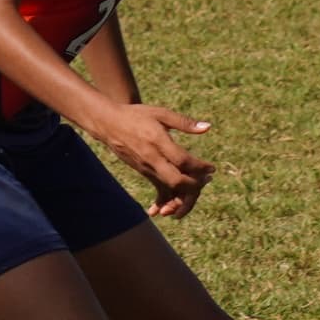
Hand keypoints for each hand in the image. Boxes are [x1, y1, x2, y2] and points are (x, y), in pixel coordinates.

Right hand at [93, 98, 215, 216]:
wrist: (108, 124)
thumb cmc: (137, 115)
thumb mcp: (160, 113)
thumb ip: (183, 122)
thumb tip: (207, 127)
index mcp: (158, 141)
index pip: (183, 160)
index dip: (200, 167)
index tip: (211, 168)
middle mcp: (152, 158)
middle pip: (176, 181)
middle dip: (194, 186)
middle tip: (206, 180)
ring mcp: (146, 167)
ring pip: (167, 189)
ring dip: (182, 197)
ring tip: (196, 193)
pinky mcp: (143, 172)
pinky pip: (157, 188)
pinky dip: (166, 200)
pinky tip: (171, 206)